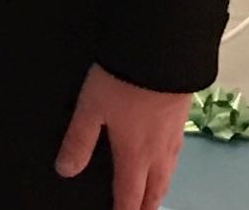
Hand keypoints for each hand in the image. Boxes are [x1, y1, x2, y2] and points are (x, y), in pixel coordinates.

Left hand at [54, 62, 188, 209]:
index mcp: (134, 156)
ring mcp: (174, 138)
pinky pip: (177, 157)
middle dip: (145, 207)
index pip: (129, 197)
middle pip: (154, 192)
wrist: (161, 54)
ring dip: (159, 191)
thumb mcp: (90, 108)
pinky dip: (169, 169)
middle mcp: (157, 154)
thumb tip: (65, 170)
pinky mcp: (183, 120)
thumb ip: (79, 140)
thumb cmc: (123, 81)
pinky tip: (167, 159)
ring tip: (153, 196)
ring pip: (168, 176)